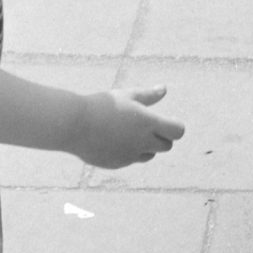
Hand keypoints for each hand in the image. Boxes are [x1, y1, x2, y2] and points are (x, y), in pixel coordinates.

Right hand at [66, 87, 184, 168]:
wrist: (75, 125)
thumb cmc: (103, 105)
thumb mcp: (127, 95)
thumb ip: (148, 95)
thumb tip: (164, 88)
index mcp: (148, 123)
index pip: (177, 132)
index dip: (175, 126)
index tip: (168, 120)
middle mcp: (142, 142)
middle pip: (166, 146)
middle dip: (162, 136)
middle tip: (149, 124)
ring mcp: (130, 156)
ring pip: (150, 155)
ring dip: (147, 146)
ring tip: (131, 131)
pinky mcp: (117, 164)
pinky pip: (131, 159)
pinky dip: (130, 152)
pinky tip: (115, 139)